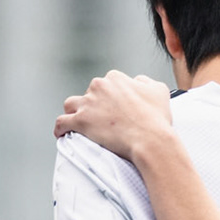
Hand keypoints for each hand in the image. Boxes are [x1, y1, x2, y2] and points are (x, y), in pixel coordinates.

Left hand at [55, 70, 176, 162]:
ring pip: (72, 104)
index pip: (107, 84)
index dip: (112, 97)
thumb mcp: (159, 91)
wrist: (150, 140)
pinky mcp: (81, 121)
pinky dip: (61, 127)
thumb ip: (145, 81)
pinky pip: (62, 122)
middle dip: (95, 104)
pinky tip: (62, 132)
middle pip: (90, 93)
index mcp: (115, 78)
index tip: (116, 108)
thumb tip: (137, 81)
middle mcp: (98, 86)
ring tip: (79, 121)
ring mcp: (88, 104)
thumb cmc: (156, 119)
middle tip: (105, 120)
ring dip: (74, 111)